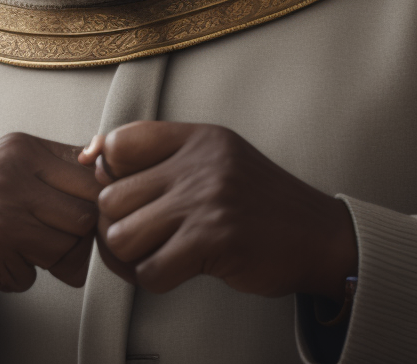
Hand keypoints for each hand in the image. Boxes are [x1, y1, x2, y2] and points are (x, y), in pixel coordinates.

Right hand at [0, 133, 101, 316]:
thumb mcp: (20, 164)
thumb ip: (64, 162)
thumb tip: (107, 156)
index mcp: (23, 149)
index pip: (91, 176)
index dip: (97, 201)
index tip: (85, 210)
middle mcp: (9, 175)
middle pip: (84, 214)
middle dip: (78, 234)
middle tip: (58, 236)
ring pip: (66, 247)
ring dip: (55, 258)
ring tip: (31, 247)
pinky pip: (36, 273)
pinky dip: (26, 275)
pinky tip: (7, 259)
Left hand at [79, 122, 356, 300]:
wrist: (318, 235)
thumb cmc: (261, 201)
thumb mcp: (218, 158)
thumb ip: (168, 157)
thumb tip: (97, 160)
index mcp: (197, 137)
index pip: (119, 142)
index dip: (107, 171)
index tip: (119, 191)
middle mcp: (198, 163)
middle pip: (111, 196)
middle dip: (116, 224)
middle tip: (137, 235)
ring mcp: (205, 201)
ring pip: (121, 235)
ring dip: (130, 256)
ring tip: (151, 254)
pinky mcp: (212, 241)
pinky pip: (149, 270)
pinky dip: (154, 279)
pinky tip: (173, 271)